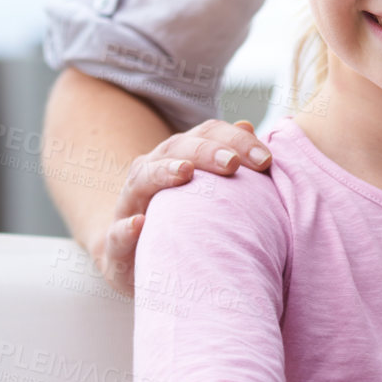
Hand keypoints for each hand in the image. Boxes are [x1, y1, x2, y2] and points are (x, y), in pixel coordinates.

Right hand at [93, 118, 270, 294]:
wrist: (131, 257)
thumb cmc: (179, 218)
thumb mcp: (203, 188)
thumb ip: (225, 157)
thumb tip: (248, 124)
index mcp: (177, 157)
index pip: (207, 134)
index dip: (236, 140)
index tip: (266, 160)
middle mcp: (151, 172)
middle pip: (178, 149)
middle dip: (207, 152)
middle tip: (233, 164)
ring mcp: (129, 204)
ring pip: (143, 178)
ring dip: (164, 172)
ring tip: (185, 172)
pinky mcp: (115, 243)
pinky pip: (116, 233)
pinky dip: (126, 228)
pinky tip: (139, 224)